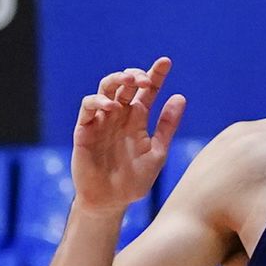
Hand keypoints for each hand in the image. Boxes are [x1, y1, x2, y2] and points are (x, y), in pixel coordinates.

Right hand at [71, 57, 186, 215]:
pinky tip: (112, 107)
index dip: (156, 75)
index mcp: (137, 120)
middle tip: (145, 78)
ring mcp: (101, 121)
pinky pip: (88, 107)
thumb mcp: (157, 153)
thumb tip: (180, 97)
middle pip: (125, 85)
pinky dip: (98, 101)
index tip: (166, 62)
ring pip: (105, 89)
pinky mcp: (84, 130)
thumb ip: (167, 126)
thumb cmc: (133, 181)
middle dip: (135, 75)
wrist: (110, 202)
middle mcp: (119, 116)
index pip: (147, 91)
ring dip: (116, 80)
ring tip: (129, 81)